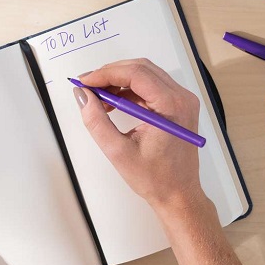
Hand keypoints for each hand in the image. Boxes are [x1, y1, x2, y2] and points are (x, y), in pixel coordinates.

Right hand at [75, 59, 215, 220]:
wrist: (178, 195)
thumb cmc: (154, 178)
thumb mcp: (118, 151)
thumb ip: (96, 120)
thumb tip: (82, 95)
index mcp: (172, 106)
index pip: (136, 74)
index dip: (106, 74)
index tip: (84, 82)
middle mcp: (182, 98)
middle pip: (141, 69)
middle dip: (110, 74)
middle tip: (87, 87)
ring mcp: (182, 101)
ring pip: (145, 75)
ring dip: (119, 81)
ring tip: (98, 98)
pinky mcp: (178, 106)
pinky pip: (151, 87)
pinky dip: (130, 91)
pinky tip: (114, 104)